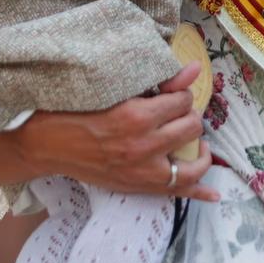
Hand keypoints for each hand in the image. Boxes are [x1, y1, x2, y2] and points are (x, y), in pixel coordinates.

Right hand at [3, 63, 218, 200]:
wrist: (47, 145)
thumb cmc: (76, 110)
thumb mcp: (116, 91)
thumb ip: (159, 83)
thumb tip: (194, 69)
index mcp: (137, 116)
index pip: (181, 101)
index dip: (179, 94)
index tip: (170, 94)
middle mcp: (144, 145)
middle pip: (190, 127)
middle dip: (187, 117)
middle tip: (176, 114)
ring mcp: (142, 171)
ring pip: (191, 162)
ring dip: (197, 149)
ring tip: (195, 143)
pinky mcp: (137, 187)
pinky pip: (177, 193)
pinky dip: (199, 193)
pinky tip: (215, 193)